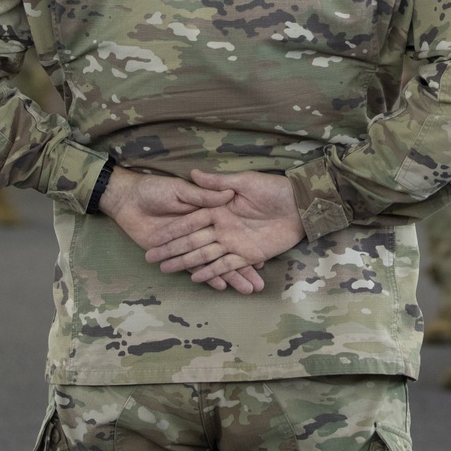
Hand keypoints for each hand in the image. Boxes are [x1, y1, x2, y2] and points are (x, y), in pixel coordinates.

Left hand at [98, 168, 264, 293]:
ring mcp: (194, 243)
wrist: (128, 200)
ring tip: (250, 290)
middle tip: (262, 281)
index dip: (248, 236)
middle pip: (229, 249)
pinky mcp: (179, 254)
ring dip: (233, 277)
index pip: (231, 226)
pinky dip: (209, 277)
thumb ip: (203, 194)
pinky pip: (198, 267)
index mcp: (207, 210)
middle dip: (245, 267)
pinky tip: (222, 287)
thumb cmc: (155, 189)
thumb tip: (226, 194)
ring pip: (217, 262)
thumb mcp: (180, 189)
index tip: (265, 247)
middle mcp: (206, 228)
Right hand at [144, 169, 304, 283]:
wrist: (299, 205)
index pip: (190, 222)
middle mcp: (222, 227)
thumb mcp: (245, 181)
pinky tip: (195, 278)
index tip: (152, 237)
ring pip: (206, 256)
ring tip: (166, 271)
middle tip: (151, 259)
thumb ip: (219, 182)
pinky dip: (211, 272)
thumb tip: (193, 172)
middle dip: (172, 250)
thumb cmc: (273, 189)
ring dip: (186, 264)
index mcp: (219, 209)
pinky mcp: (247, 254)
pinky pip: (226, 265)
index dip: (171, 230)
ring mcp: (234, 242)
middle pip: (193, 241)